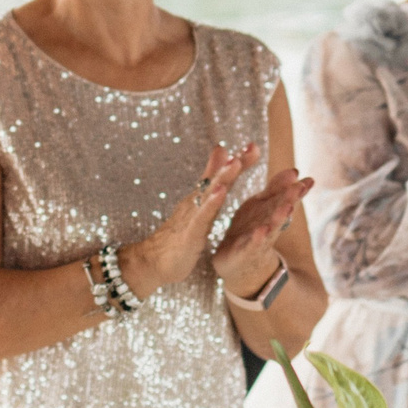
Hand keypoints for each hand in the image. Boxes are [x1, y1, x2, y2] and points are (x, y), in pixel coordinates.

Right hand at [120, 140, 256, 298]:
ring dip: (223, 178)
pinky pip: (201, 218)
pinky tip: (219, 193)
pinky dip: (210, 204)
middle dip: (235, 164)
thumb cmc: (176, 234)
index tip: (255, 146)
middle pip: (217, 180)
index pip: (221, 177)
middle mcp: (196, 203)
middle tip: (251, 148)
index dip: (239, 162)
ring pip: (209, 195)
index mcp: (201, 199)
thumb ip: (207, 183)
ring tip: (236, 163)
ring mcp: (192, 217)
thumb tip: (217, 157)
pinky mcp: (189, 234)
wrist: (153, 261)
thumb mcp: (195, 208)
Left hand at [210, 171, 312, 300]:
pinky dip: (257, 239)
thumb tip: (295, 171)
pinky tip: (262, 230)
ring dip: (279, 218)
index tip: (309, 179)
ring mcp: (258, 241)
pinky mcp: (243, 253)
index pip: (286, 198)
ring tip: (288, 207)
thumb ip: (276, 189)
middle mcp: (269, 226)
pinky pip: (251, 246)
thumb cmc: (250, 229)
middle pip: (281, 212)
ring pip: (271, 229)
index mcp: (271, 213)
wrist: (234, 262)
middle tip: (300, 187)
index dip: (297, 189)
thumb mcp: (261, 206)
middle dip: (290, 200)